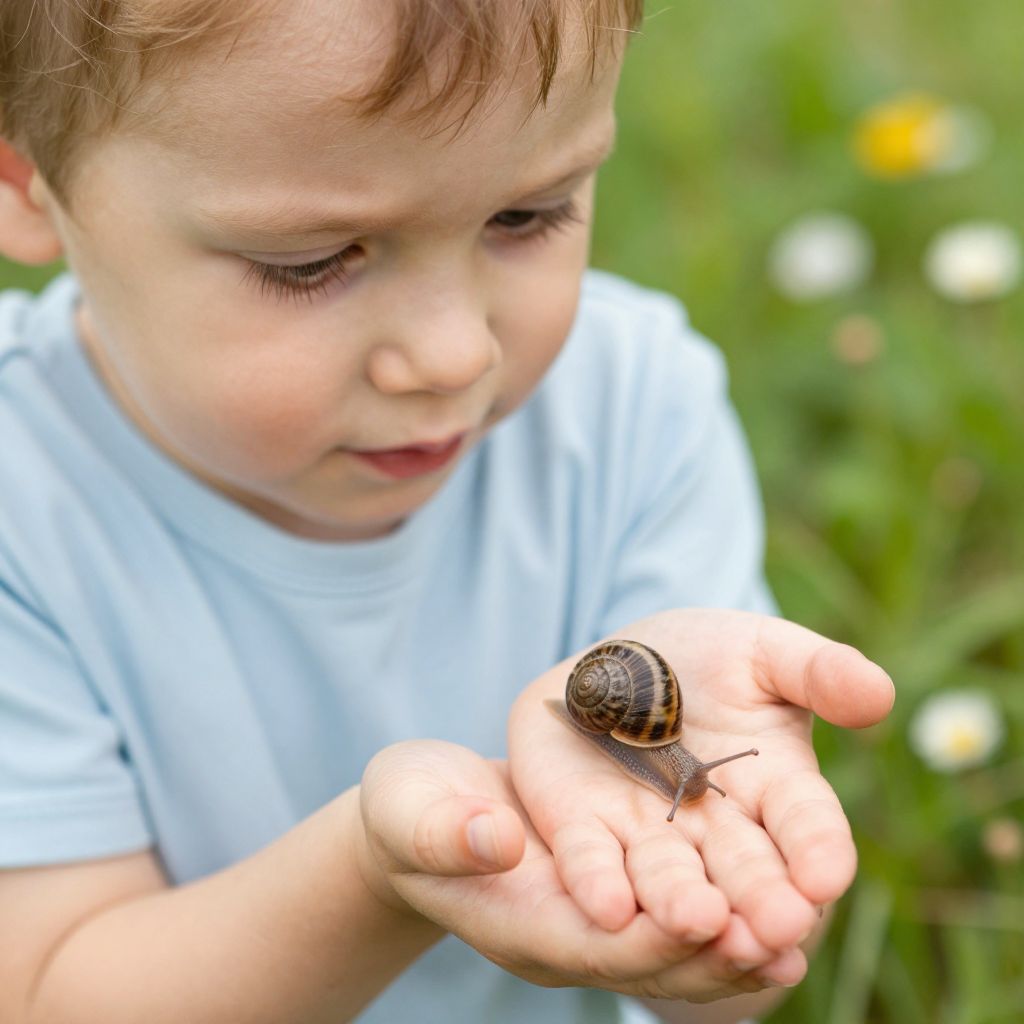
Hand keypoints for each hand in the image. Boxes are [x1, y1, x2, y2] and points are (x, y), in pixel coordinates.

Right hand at [357, 740, 802, 1000]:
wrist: (427, 811)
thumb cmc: (409, 810)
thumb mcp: (411, 810)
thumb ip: (446, 831)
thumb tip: (497, 839)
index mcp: (524, 923)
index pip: (604, 945)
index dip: (661, 937)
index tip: (719, 921)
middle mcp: (574, 933)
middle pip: (658, 957)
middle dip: (722, 946)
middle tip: (790, 928)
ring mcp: (598, 916)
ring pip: (682, 943)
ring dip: (740, 933)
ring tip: (805, 914)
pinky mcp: (618, 886)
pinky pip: (682, 909)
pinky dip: (728, 900)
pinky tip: (774, 880)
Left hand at [507, 609, 894, 987]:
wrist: (616, 666)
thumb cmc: (702, 657)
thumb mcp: (761, 651)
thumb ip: (816, 671)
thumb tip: (879, 693)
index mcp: (774, 786)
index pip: (805, 823)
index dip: (818, 849)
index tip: (827, 875)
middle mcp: (716, 827)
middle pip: (743, 869)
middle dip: (760, 898)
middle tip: (777, 928)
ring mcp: (648, 834)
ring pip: (669, 879)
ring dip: (683, 905)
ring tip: (697, 922)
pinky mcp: (584, 830)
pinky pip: (591, 861)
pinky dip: (600, 884)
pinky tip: (607, 908)